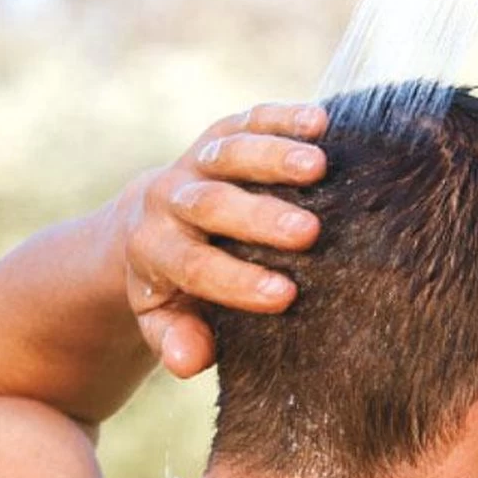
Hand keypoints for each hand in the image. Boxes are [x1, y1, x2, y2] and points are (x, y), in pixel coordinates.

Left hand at [122, 103, 327, 378]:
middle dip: (257, 217)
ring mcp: (197, 161)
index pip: (192, 264)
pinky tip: (322, 122)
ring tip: (320, 166)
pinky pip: (249, 118)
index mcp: (154, 250)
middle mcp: (171, 200)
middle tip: (306, 233)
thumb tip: (190, 361)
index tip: (284, 295)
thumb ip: (176, 340)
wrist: (155, 221)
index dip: (235, 280)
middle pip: (209, 203)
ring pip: (228, 152)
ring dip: (274, 156)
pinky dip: (283, 116)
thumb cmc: (179, 285)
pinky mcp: (223, 132)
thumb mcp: (167, 318)